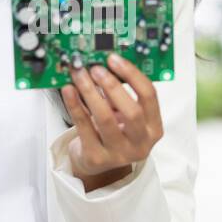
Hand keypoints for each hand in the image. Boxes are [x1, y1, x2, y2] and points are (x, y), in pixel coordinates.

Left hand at [61, 53, 163, 179]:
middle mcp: (141, 143)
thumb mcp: (122, 113)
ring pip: (105, 119)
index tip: (114, 59)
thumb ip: (119, 92)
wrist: (96, 162)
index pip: (150, 96)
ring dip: (90, 92)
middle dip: (112, 86)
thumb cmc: (112, 133)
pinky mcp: (97, 158)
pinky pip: (84, 126)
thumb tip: (103, 63)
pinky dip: (75, 105)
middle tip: (96, 68)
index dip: (132, 74)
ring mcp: (119, 154)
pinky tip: (68, 90)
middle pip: (132, 111)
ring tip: (79, 75)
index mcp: (154, 128)